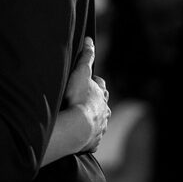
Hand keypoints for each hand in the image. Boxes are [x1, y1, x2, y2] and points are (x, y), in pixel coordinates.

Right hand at [64, 37, 109, 152]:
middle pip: (102, 105)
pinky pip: (92, 139)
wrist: (77, 127)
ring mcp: (100, 128)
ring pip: (99, 123)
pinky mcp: (94, 142)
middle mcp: (104, 112)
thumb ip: (86, 56)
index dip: (94, 83)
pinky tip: (81, 138)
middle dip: (95, 103)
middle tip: (84, 101)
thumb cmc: (78, 98)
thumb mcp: (81, 73)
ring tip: (82, 121)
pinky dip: (88, 137)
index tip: (88, 82)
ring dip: (92, 121)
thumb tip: (90, 39)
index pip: (101, 86)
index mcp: (101, 96)